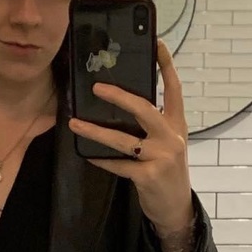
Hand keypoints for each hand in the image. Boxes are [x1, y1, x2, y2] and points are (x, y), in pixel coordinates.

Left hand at [68, 38, 192, 235]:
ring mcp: (162, 157)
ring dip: (96, 131)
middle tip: (97, 87)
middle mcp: (172, 137)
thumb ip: (152, 125)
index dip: (167, 66)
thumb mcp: (166, 143)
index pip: (174, 90)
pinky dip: (101, 160)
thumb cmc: (166, 170)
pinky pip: (118, 164)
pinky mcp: (148, 176)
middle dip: (120, 97)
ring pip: (124, 139)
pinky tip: (87, 154)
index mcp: (177, 125)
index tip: (157, 43)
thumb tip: (121, 103)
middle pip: (145, 109)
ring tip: (75, 123)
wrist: (176, 208)